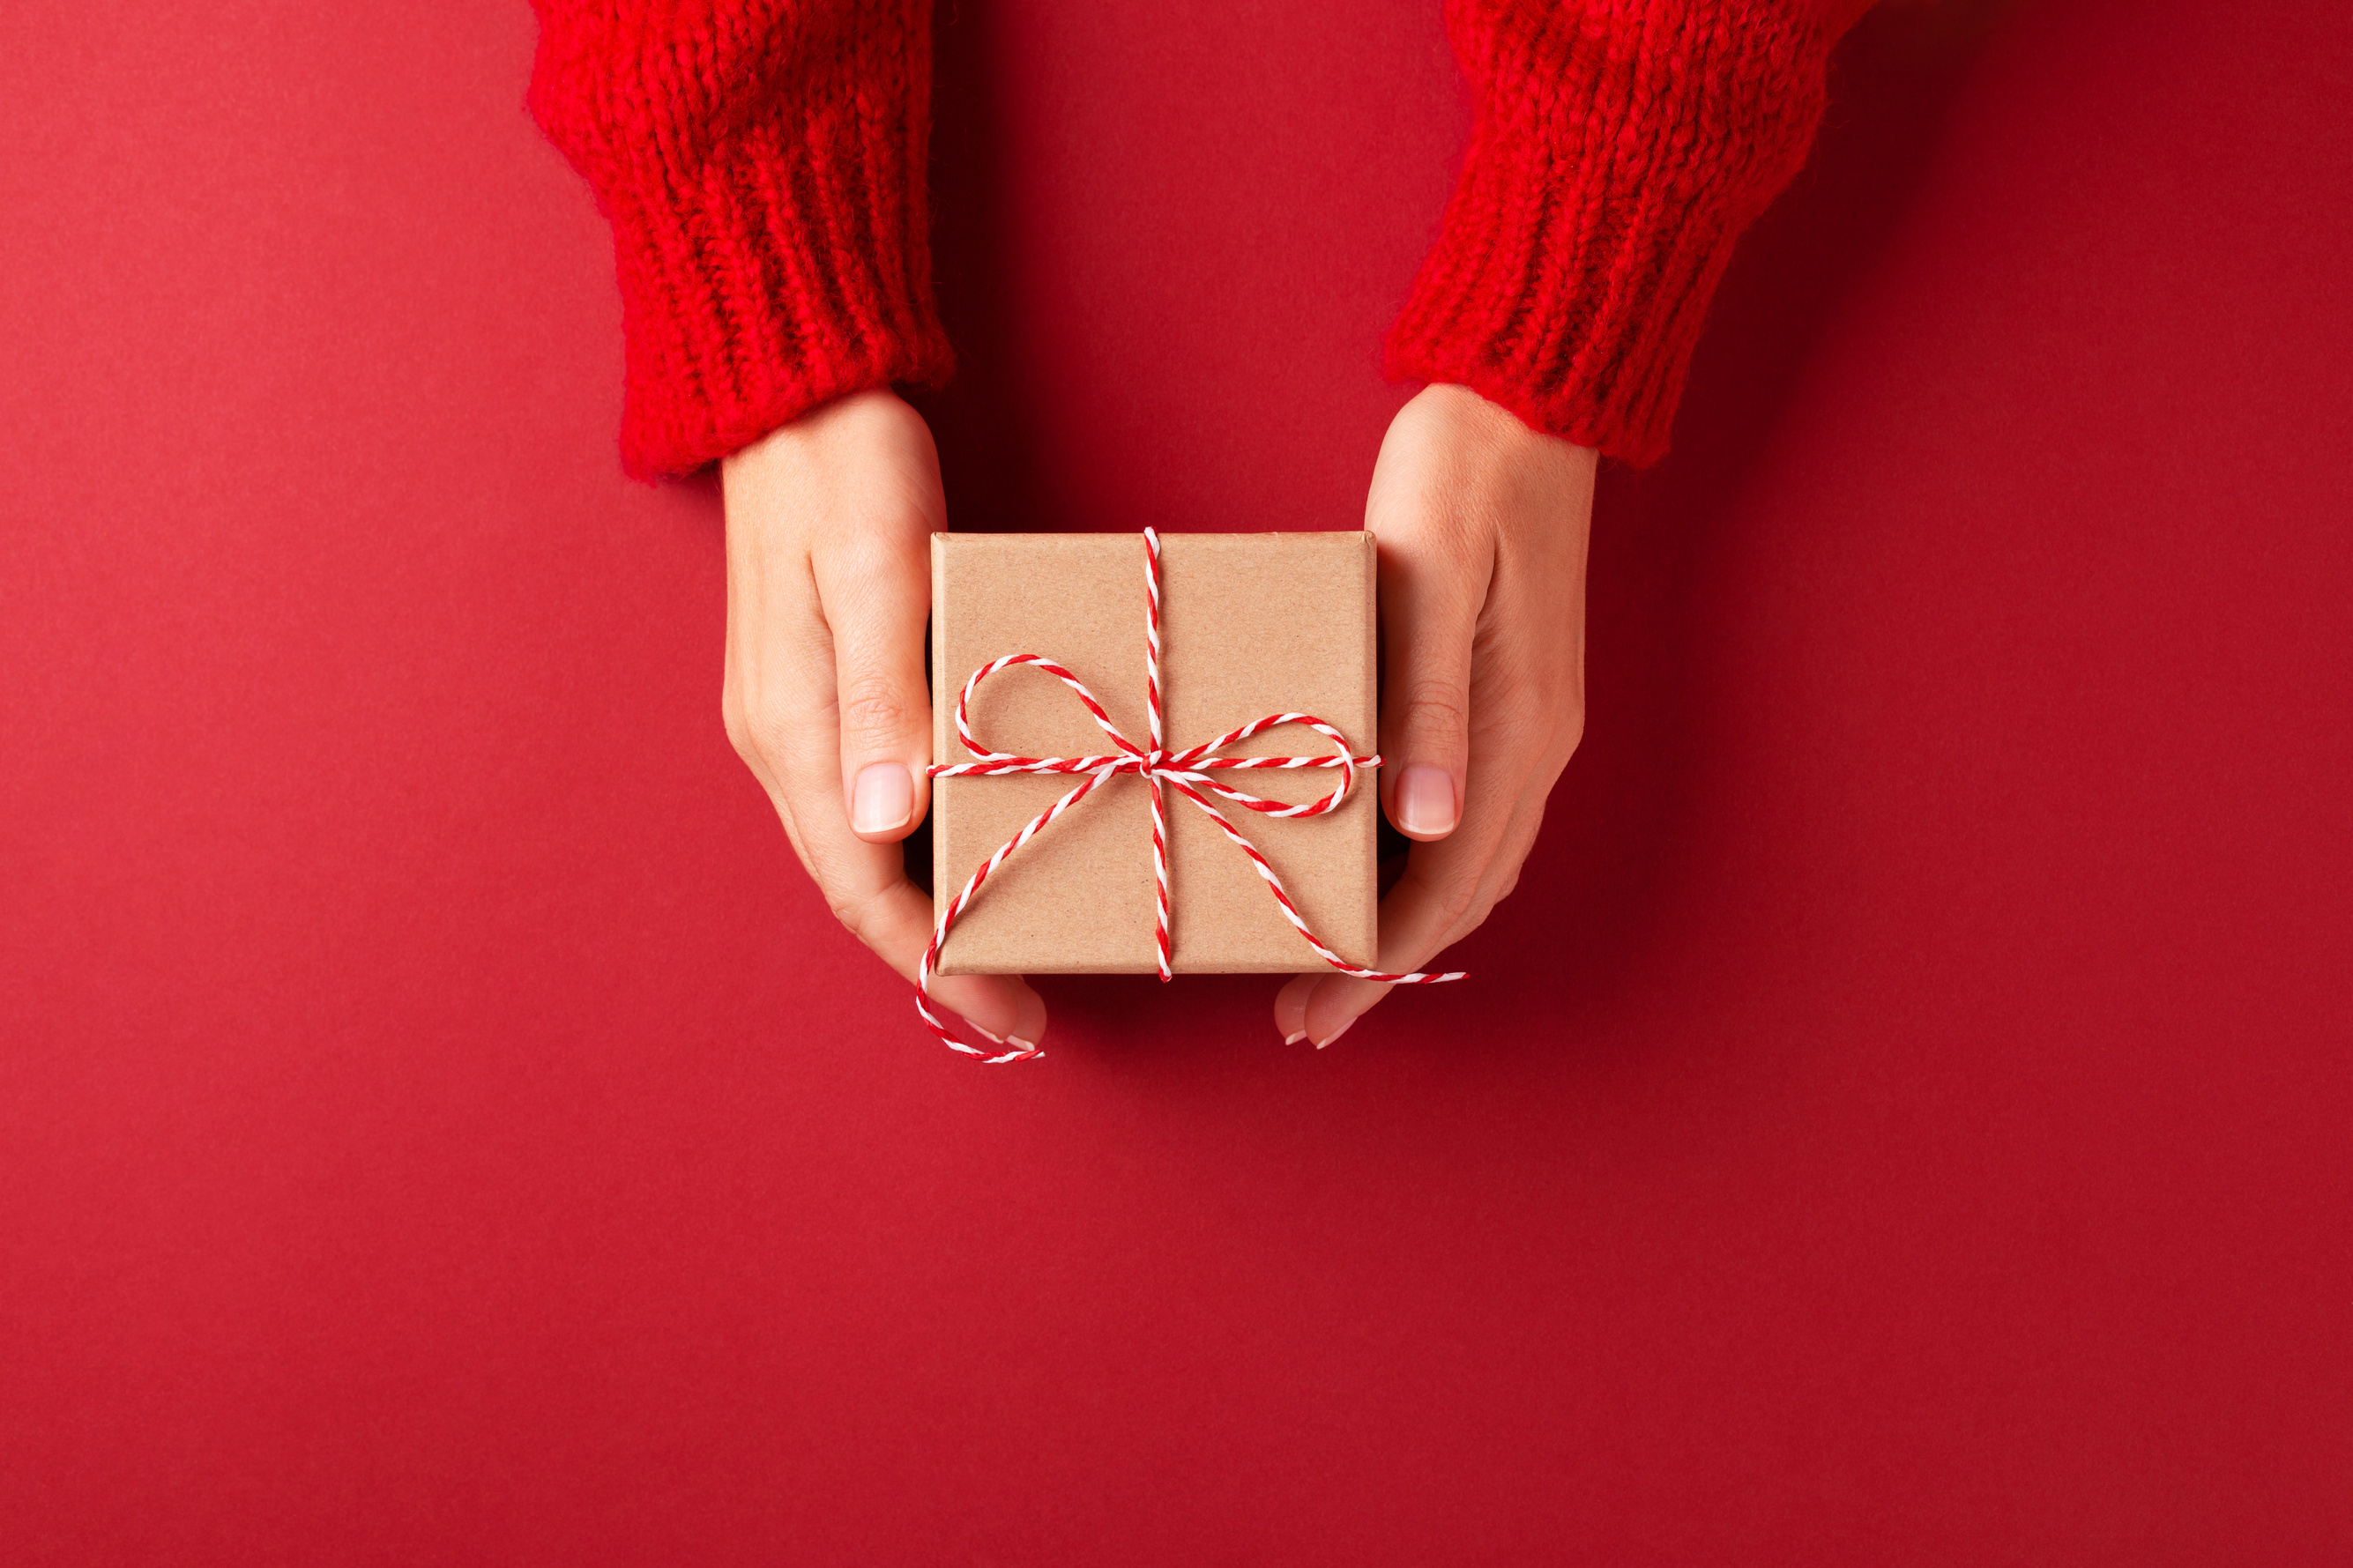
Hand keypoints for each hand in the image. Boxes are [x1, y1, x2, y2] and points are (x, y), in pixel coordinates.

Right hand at [720, 390, 1047, 1051]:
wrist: (796, 390)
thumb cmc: (848, 467)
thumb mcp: (878, 568)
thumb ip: (884, 694)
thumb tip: (889, 824)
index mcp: (795, 727)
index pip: (862, 886)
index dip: (934, 961)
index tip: (1009, 1013)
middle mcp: (785, 739)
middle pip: (859, 884)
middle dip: (937, 956)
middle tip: (1025, 1004)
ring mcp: (795, 715)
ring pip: (862, 848)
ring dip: (928, 907)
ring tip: (1009, 945)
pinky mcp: (819, 686)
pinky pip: (867, 799)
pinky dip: (919, 847)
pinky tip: (972, 850)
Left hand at [1274, 384, 1594, 1047]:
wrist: (1528, 402)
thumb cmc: (1460, 475)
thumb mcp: (1431, 577)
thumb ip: (1428, 700)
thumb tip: (1426, 822)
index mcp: (1515, 725)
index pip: (1447, 881)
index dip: (1379, 958)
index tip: (1315, 1010)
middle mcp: (1535, 742)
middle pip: (1463, 894)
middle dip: (1385, 968)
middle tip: (1307, 1022)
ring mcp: (1532, 723)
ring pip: (1473, 863)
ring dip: (1407, 926)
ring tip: (1332, 971)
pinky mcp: (1514, 698)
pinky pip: (1475, 818)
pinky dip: (1428, 871)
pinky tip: (1376, 875)